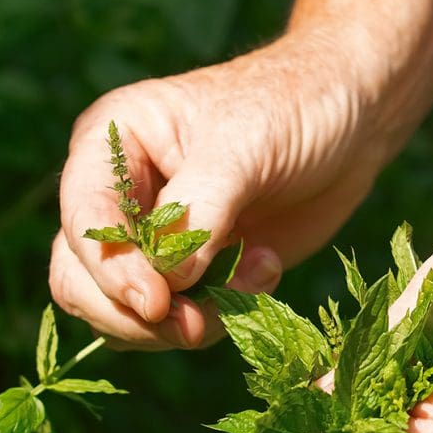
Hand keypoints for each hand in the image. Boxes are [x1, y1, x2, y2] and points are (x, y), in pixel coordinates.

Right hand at [51, 34, 396, 349]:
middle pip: (82, 281)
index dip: (110, 269)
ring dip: (188, 320)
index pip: (82, 221)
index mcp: (110, 144)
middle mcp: (118, 195)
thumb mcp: (242, 147)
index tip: (157, 303)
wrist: (350, 121)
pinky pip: (179, 320)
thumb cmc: (291, 108)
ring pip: (126, 313)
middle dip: (137, 314)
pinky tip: (266, 270)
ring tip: (255, 278)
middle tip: (197, 324)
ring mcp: (152, 240)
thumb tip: (166, 283)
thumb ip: (197, 213)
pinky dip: (220, 315)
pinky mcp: (192, 272)